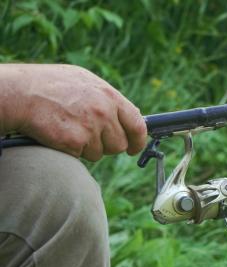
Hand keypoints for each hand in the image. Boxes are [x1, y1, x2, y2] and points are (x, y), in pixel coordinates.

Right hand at [0, 64, 146, 160]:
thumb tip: (127, 114)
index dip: (138, 139)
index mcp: (109, 96)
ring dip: (88, 148)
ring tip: (70, 130)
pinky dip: (72, 151)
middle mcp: (104, 112)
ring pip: (101, 153)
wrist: (20, 93)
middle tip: (90, 137)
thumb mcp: (84, 81)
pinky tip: (60, 135)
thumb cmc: (49, 85)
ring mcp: (91, 127)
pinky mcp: (76, 141)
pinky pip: (82, 156)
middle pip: (119, 144)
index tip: (134, 147)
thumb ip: (107, 98)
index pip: (137, 124)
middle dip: (107, 145)